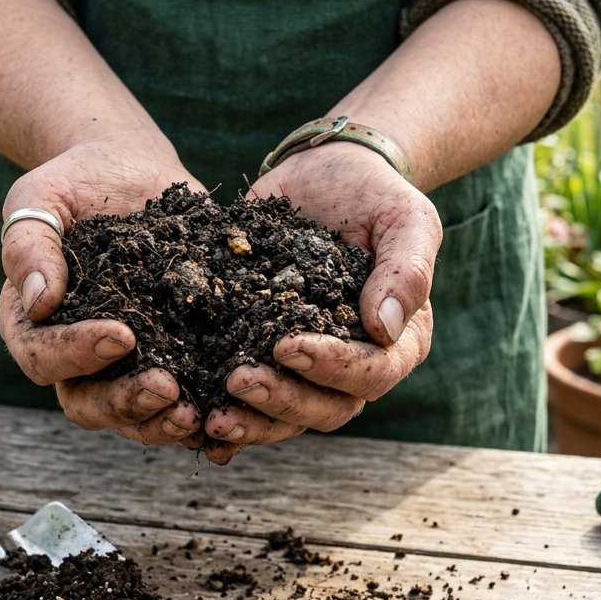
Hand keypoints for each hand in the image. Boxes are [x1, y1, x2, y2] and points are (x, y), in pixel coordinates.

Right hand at [0, 135, 207, 450]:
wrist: (128, 171)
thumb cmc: (74, 183)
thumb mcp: (40, 199)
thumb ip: (29, 245)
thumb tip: (39, 302)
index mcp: (32, 325)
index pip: (43, 356)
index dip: (77, 354)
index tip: (122, 335)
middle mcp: (75, 356)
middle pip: (88, 403)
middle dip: (127, 402)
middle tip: (168, 388)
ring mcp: (125, 365)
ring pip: (135, 415)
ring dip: (165, 420)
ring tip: (200, 413)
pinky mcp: (172, 357)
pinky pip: (183, 400)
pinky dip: (204, 417)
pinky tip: (231, 414)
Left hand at [201, 142, 440, 464]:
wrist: (325, 175)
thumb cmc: (374, 196)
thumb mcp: (404, 219)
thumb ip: (406, 271)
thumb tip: (384, 329)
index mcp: (397, 342)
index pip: (370, 373)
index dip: (330, 367)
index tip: (286, 346)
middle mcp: (354, 366)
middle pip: (326, 409)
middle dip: (281, 400)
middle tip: (237, 380)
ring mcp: (308, 367)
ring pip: (285, 417)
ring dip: (250, 421)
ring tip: (210, 416)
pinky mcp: (263, 355)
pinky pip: (249, 403)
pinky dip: (225, 417)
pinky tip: (194, 424)